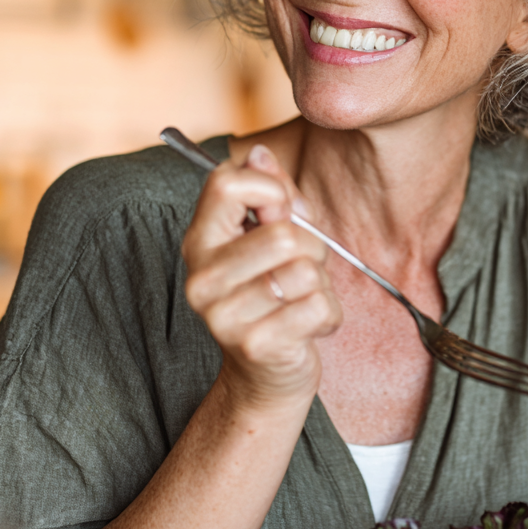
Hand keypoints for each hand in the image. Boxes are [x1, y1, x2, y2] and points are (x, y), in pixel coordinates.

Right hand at [183, 144, 341, 408]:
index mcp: (201, 240)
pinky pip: (318, 306)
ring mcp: (223, 314)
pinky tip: (307, 325)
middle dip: (311, 248)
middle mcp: (202, 276)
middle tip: (301, 269)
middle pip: (283, 234)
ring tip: (301, 298)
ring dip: (320, 285)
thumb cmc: (272, 295)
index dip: (272, 190)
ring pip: (305, 270)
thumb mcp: (269, 237)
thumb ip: (271, 195)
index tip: (282, 213)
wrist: (265, 374)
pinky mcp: (254, 344)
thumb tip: (260, 154)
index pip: (228, 183)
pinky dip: (327, 315)